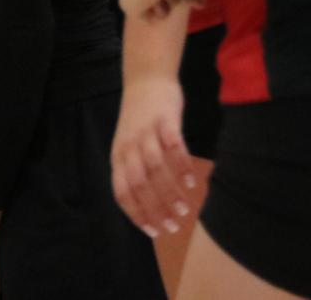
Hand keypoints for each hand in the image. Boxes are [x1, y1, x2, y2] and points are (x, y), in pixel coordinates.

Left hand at [111, 71, 198, 238]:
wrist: (146, 77)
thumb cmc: (140, 118)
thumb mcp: (128, 145)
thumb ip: (134, 170)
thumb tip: (148, 204)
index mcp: (118, 156)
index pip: (122, 192)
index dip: (137, 214)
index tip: (153, 232)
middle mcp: (129, 146)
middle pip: (140, 185)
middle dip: (156, 209)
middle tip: (173, 227)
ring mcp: (146, 133)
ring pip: (156, 169)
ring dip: (170, 192)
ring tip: (184, 209)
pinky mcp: (164, 120)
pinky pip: (173, 146)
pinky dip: (182, 166)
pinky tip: (192, 181)